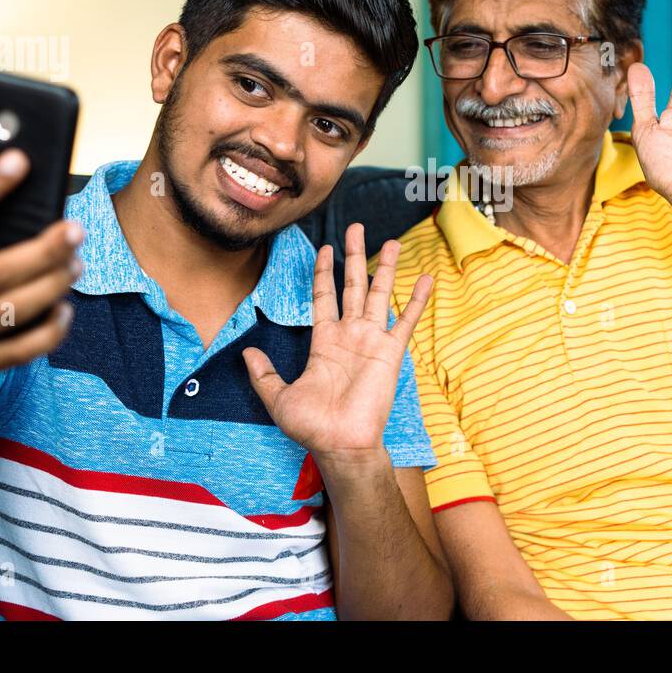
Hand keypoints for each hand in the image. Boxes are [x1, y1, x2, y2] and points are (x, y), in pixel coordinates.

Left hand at [242, 223, 431, 465]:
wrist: (340, 445)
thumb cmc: (312, 426)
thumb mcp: (277, 397)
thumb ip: (263, 373)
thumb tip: (246, 352)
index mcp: (324, 341)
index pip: (324, 296)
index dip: (324, 272)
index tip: (326, 248)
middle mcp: (349, 335)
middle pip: (352, 285)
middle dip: (355, 256)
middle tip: (357, 228)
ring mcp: (371, 341)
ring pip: (378, 294)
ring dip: (385, 268)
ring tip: (391, 241)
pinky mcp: (390, 352)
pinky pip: (405, 320)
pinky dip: (416, 299)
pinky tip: (425, 278)